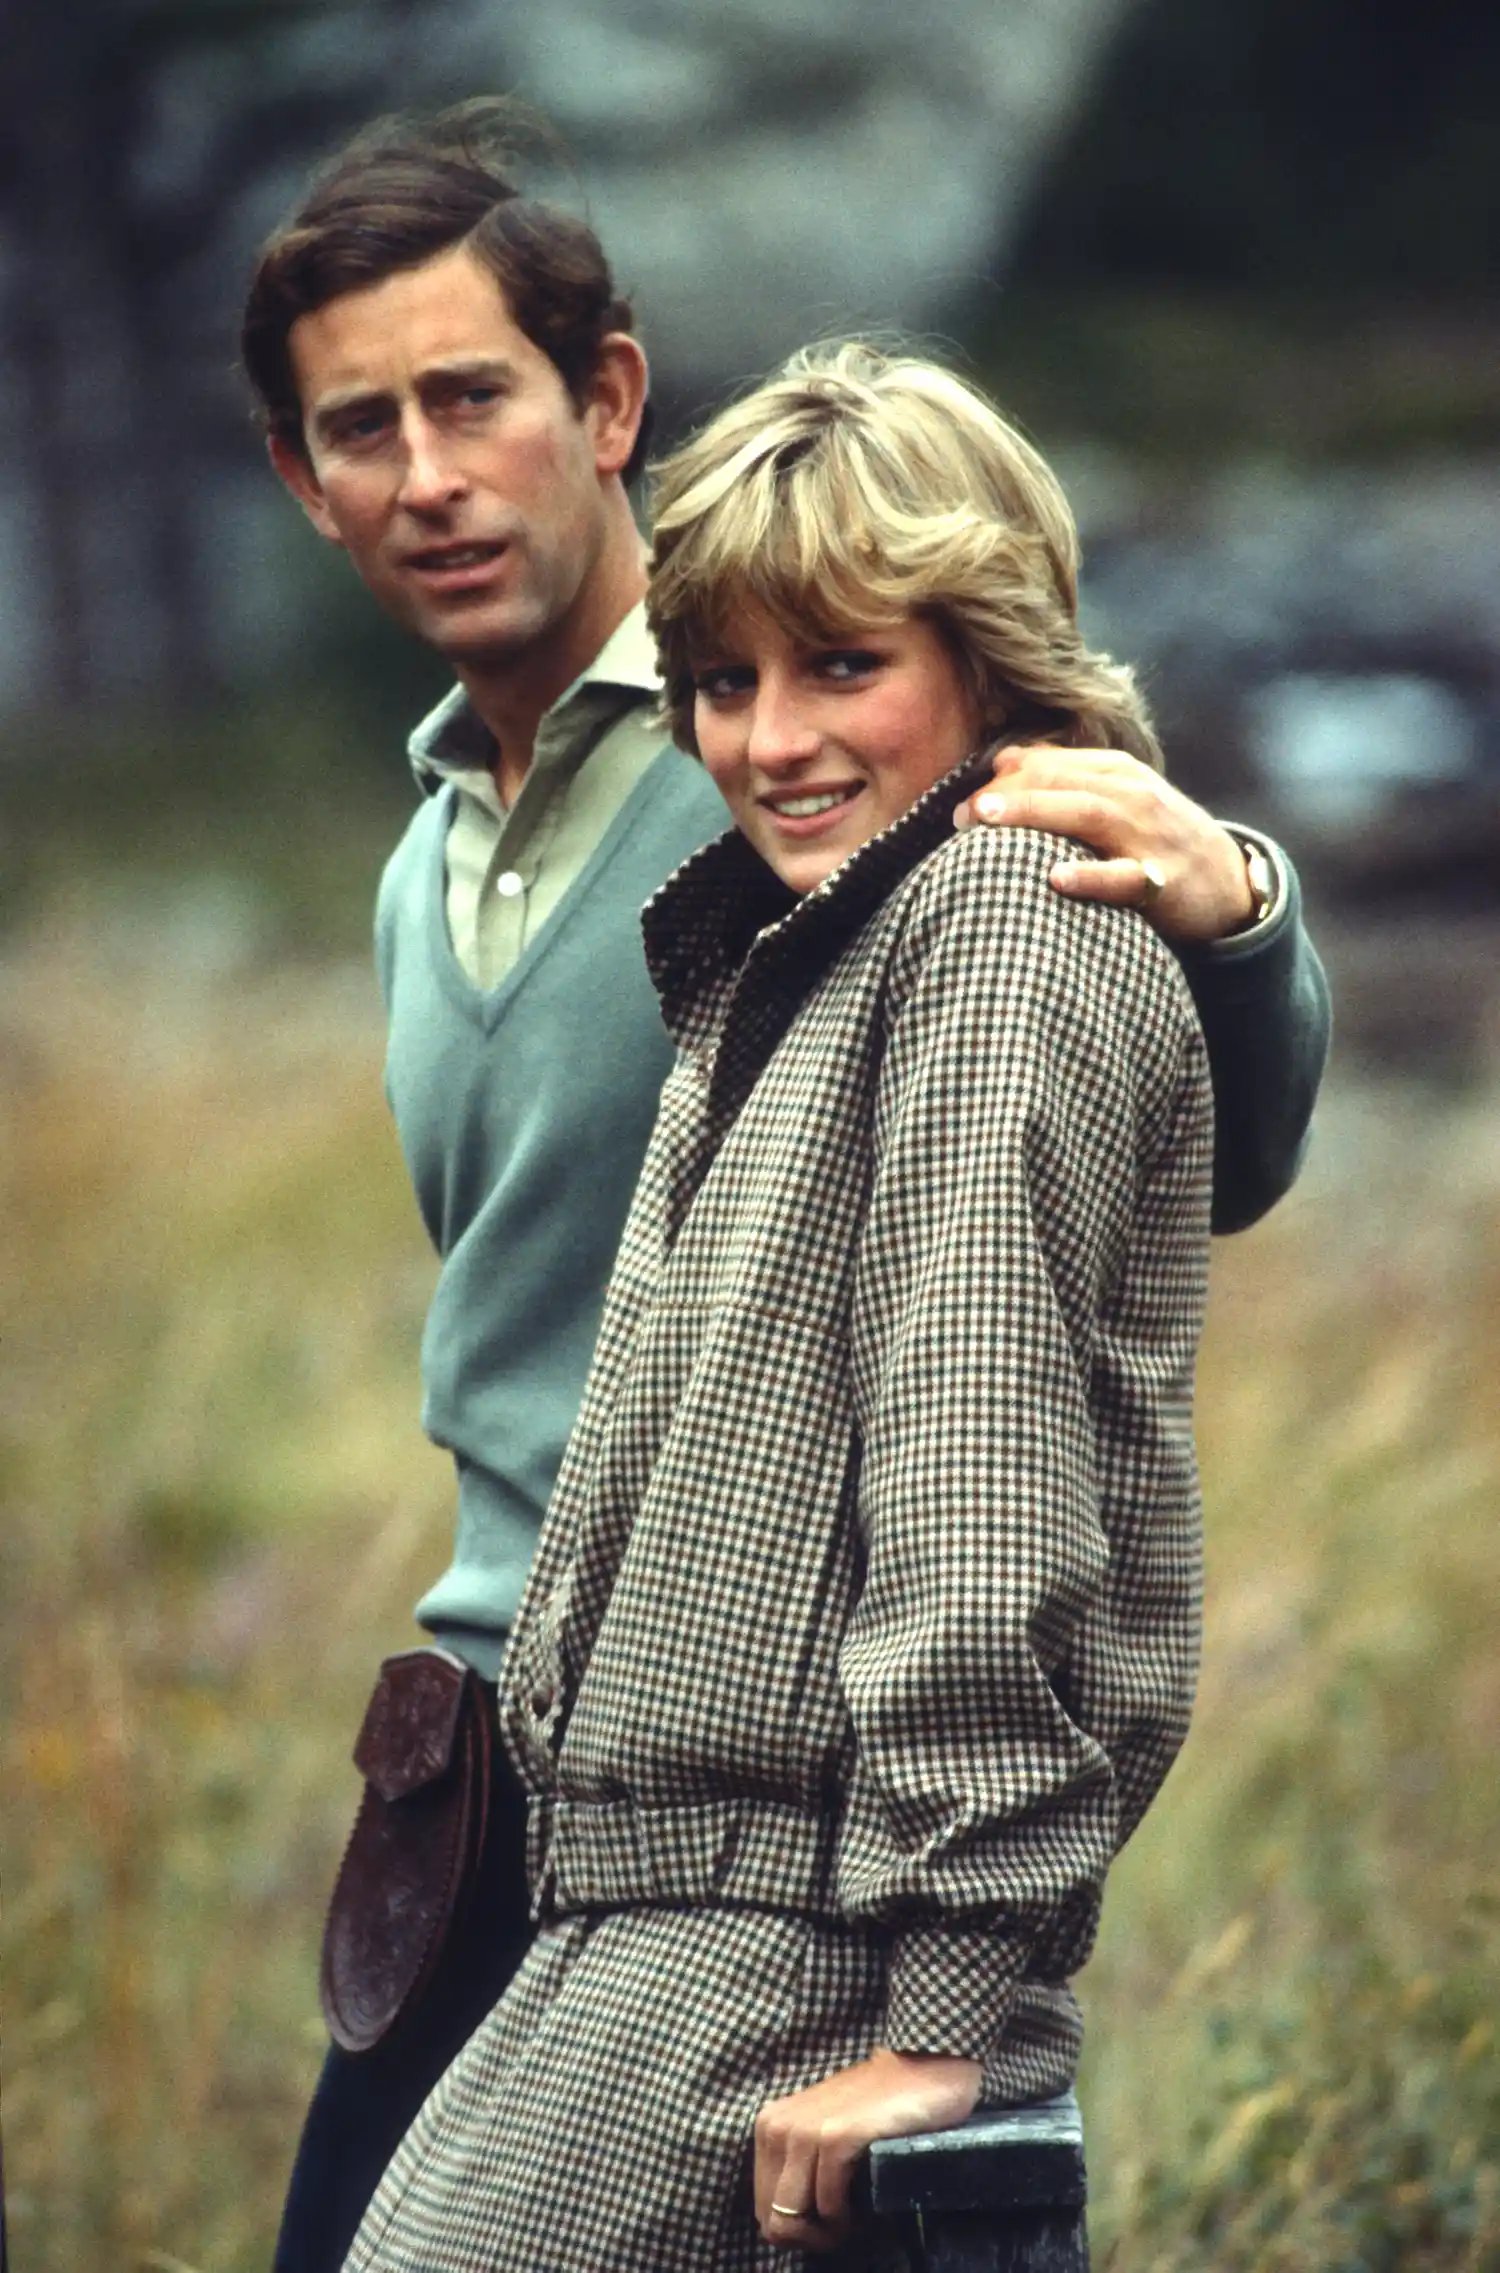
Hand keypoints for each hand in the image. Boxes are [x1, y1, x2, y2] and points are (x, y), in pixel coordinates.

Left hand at [753, 2046, 980, 2251]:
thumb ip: (796, 2170)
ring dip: (829, 2232)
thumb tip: (784, 2228)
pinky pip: (828, 2207)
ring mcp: (804, 2130)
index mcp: (768, 2126)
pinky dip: (849, 2219)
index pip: (763, 2211)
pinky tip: (868, 2206)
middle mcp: (776, 2126)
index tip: (831, 2221)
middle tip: (845, 2226)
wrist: (923, 2076)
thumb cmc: (874, 2112)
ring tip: (857, 2216)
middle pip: (774, 2222)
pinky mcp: (836, 2138)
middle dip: (811, 2236)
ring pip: (792, 2222)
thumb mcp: (819, 2133)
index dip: (799, 2230)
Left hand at [954, 744, 1255, 943]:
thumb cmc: (1158, 841)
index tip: (962, 800)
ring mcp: (1149, 837)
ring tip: (989, 818)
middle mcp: (1132, 796)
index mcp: (1117, 773)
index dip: (1004, 777)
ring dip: (1035, 813)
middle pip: (1063, 781)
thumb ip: (1065, 781)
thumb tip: (1003, 761)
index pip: (1053, 762)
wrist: (1230, 883)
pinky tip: (1055, 877)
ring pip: (1088, 815)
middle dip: (1009, 792)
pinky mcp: (1163, 882)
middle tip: (961, 813)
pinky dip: (1091, 876)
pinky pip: (1125, 877)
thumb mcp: (1118, 801)